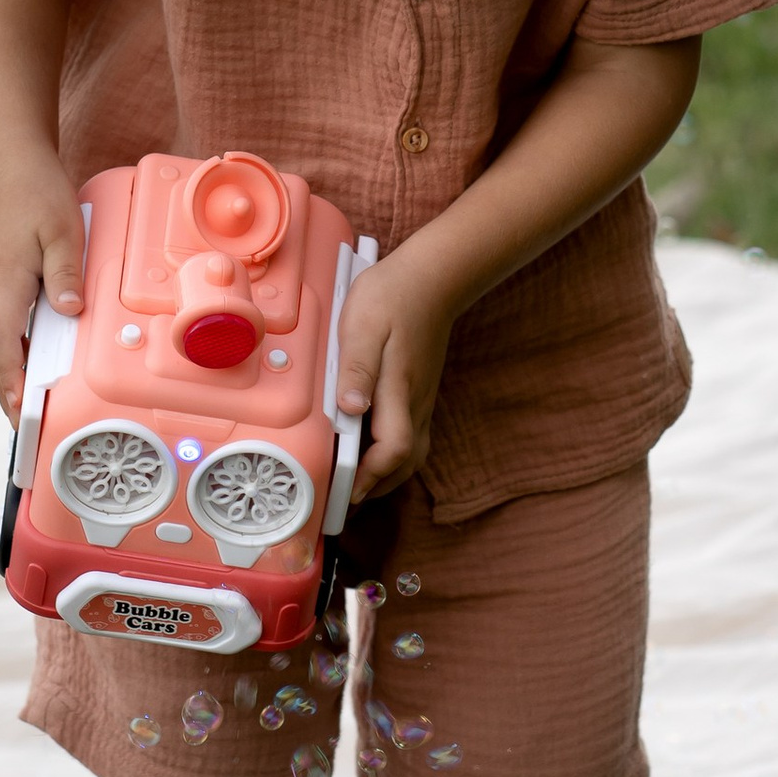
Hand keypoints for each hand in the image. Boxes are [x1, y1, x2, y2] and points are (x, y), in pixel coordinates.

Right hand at [0, 159, 84, 415]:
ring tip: (25, 414)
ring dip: (3, 380)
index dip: (11, 376)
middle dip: (6, 394)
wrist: (7, 163)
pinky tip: (22, 372)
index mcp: (5, 280)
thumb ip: (65, 272)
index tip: (23, 407)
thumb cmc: (35, 193)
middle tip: (28, 432)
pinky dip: (4, 359)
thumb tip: (70, 312)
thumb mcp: (62, 228)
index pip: (1, 339)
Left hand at [333, 248, 459, 501]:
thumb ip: (356, 368)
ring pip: (411, 452)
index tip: (345, 490)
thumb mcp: (362, 325)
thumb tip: (349, 408)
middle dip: (377, 487)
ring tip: (355, 484)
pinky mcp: (420, 392)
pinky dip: (392, 455)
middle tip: (345, 499)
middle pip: (406, 462)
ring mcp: (421, 399)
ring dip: (386, 475)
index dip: (370, 476)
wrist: (432, 277)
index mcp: (398, 389)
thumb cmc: (391, 297)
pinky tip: (371, 450)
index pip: (393, 449)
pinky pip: (411, 435)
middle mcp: (415, 402)